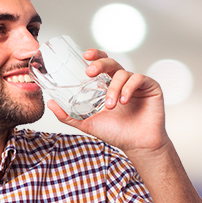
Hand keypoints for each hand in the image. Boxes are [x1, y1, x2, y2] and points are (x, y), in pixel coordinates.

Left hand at [45, 49, 169, 156]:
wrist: (137, 145)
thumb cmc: (117, 133)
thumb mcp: (88, 124)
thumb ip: (69, 115)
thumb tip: (50, 104)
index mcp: (108, 86)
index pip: (101, 65)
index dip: (95, 56)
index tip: (85, 56)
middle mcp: (122, 82)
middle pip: (111, 62)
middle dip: (100, 64)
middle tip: (90, 73)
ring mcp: (136, 84)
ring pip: (123, 73)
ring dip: (114, 88)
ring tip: (111, 105)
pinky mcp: (151, 87)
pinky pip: (138, 79)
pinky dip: (128, 88)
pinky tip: (124, 101)